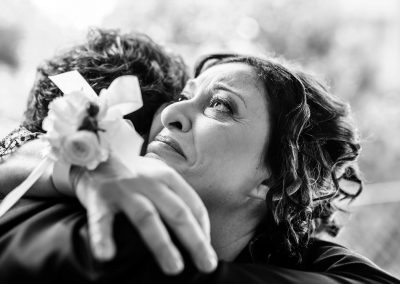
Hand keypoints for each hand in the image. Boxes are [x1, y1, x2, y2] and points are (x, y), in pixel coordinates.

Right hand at [72, 156, 216, 274]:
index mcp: (167, 176)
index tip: (209, 250)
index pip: (193, 204)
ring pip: (147, 217)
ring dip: (162, 244)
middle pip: (177, 212)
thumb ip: (174, 195)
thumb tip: (196, 229)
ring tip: (174, 268)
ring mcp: (124, 189)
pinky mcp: (99, 197)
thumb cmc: (132, 172)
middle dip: (194, 240)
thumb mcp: (158, 175)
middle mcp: (149, 181)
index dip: (204, 229)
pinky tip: (107, 255)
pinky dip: (102, 237)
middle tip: (207, 265)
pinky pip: (101, 219)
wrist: (94, 153)